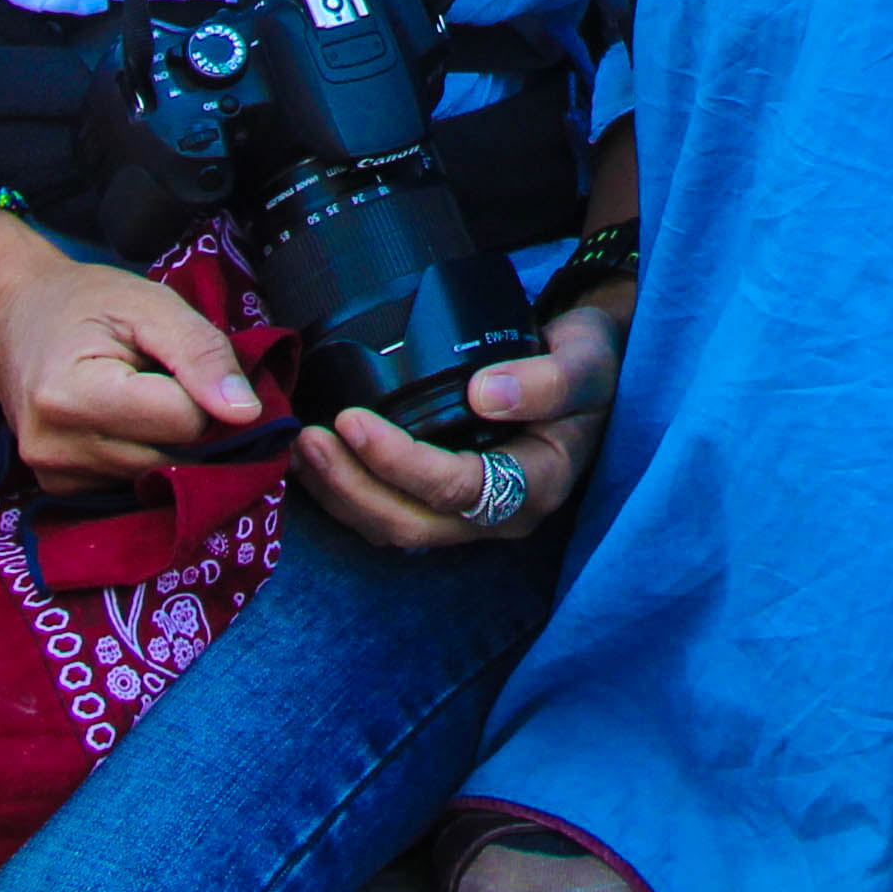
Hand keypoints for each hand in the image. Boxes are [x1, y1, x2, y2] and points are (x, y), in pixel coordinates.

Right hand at [0, 217, 270, 485]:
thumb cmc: (84, 300)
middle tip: (161, 375)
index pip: (185, 422)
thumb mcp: (151, 305)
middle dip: (186, 419)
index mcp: (74, 396)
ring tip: (138, 392)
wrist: (12, 312)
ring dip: (164, 438)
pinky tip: (121, 418)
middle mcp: (57, 449)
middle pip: (173, 457)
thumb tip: (247, 413)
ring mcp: (53, 476)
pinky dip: (140, 452)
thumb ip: (203, 353)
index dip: (200, 391)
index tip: (178, 362)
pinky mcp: (58, 489)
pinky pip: (131, 483)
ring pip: (156, 474)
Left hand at [301, 290, 622, 548]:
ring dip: (341, 495)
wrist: (588, 368)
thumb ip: (548, 381)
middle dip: (352, 488)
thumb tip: (485, 392)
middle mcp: (500, 516)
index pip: (457, 490)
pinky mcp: (447, 502)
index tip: (355, 419)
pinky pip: (390, 511)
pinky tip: (319, 461)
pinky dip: (348, 491)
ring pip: (393, 528)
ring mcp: (470, 516)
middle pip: (411, 524)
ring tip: (301, 447)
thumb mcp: (587, 363)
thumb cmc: (591, 364)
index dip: (400, 462)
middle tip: (309, 439)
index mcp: (536, 487)